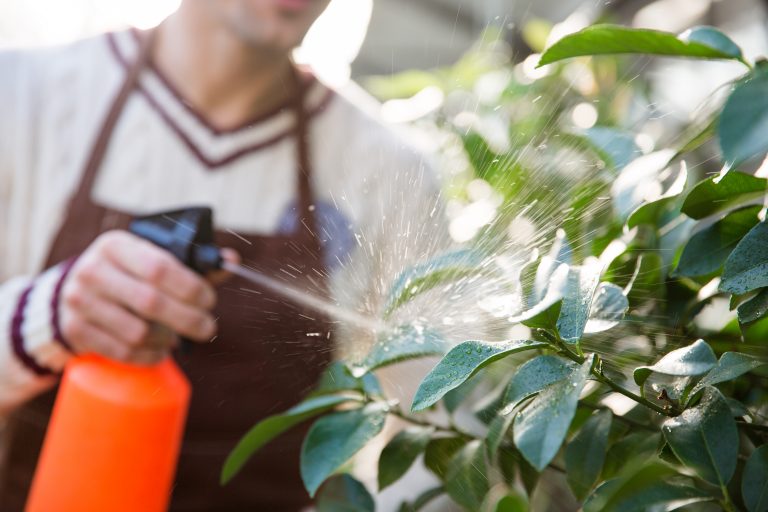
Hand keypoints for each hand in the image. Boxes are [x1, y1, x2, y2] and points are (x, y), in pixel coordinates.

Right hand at [59, 230, 234, 363]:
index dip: (192, 288)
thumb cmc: (129, 273)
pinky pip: (124, 352)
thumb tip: (231, 261)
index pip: (160, 268)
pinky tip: (160, 348)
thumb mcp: (152, 258)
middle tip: (208, 328)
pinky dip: (150, 355)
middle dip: (189, 319)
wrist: (75, 291)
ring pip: (138, 332)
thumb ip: (192, 262)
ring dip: (168, 339)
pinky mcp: (75, 331)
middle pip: (151, 303)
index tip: (210, 301)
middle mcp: (93, 270)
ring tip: (177, 336)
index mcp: (116, 245)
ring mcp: (79, 302)